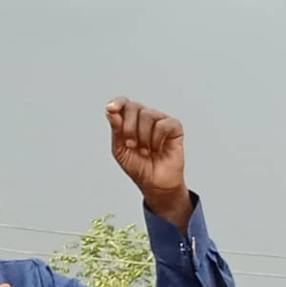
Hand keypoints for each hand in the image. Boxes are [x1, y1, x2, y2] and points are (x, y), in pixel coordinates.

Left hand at [105, 97, 190, 227]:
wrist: (154, 183)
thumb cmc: (138, 167)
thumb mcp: (120, 150)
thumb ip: (116, 130)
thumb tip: (111, 112)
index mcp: (131, 121)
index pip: (124, 104)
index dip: (118, 103)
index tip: (111, 109)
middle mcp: (146, 117)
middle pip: (134, 107)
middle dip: (129, 128)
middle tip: (131, 145)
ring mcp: (161, 120)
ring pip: (148, 115)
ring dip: (143, 138)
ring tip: (145, 151)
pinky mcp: (174, 127)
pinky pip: (163, 125)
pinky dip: (156, 140)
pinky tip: (158, 149)